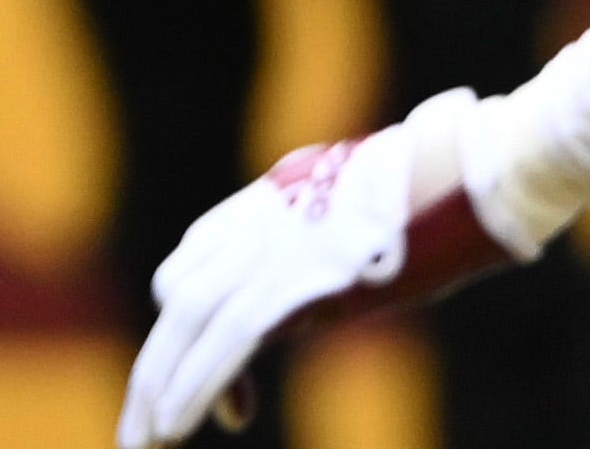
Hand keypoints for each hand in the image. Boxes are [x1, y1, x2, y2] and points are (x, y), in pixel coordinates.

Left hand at [122, 102, 511, 442]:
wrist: (453, 168)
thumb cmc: (427, 200)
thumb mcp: (357, 226)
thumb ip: (325, 261)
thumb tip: (330, 292)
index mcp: (258, 209)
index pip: (191, 273)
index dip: (185, 337)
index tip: (225, 400)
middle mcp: (251, 226)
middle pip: (178, 300)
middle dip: (155, 370)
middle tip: (135, 435)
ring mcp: (269, 247)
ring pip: (189, 319)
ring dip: (161, 387)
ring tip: (147, 442)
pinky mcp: (294, 277)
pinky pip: (229, 337)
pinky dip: (198, 383)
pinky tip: (176, 425)